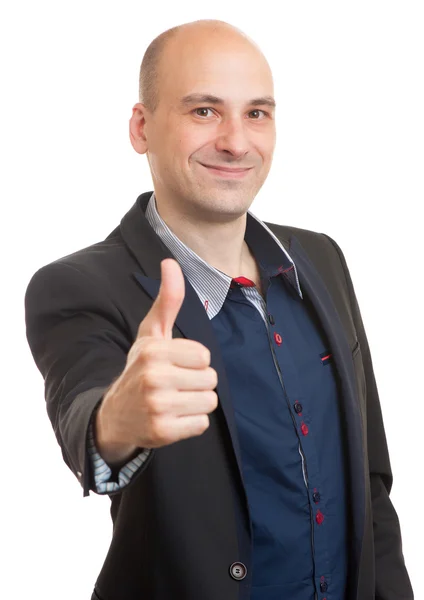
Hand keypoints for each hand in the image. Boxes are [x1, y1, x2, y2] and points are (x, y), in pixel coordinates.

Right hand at [95, 258, 217, 464]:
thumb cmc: (140, 369)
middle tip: (174, 386)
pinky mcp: (162, 432)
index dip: (194, 362)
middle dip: (197, 383)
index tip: (174, 366)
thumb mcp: (150, 334)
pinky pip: (201, 424)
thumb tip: (170, 261)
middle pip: (210, 379)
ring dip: (196, 403)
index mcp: (153, 350)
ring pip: (209, 401)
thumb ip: (167, 301)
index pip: (204, 356)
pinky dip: (191, 423)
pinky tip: (171, 418)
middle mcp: (153, 377)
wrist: (114, 416)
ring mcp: (157, 406)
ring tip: (173, 401)